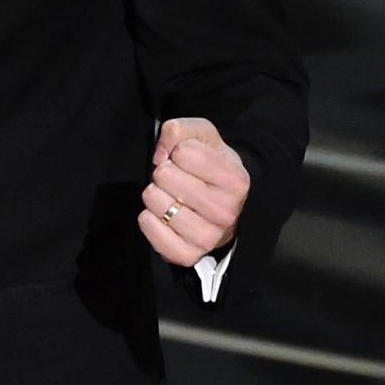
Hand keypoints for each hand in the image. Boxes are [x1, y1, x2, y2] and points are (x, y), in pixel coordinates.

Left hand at [140, 118, 248, 266]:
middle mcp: (227, 211)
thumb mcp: (202, 138)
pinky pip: (151, 231)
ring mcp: (209, 236)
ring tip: (168, 196)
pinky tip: (159, 215)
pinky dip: (148, 220)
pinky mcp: (188, 254)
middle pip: (165, 176)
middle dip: (163, 173)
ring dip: (154, 195)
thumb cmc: (209, 167)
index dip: (177, 151)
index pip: (184, 153)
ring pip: (156, 203)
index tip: (185, 160)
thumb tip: (161, 154)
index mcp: (236, 180)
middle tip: (175, 180)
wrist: (219, 206)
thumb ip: (181, 129)